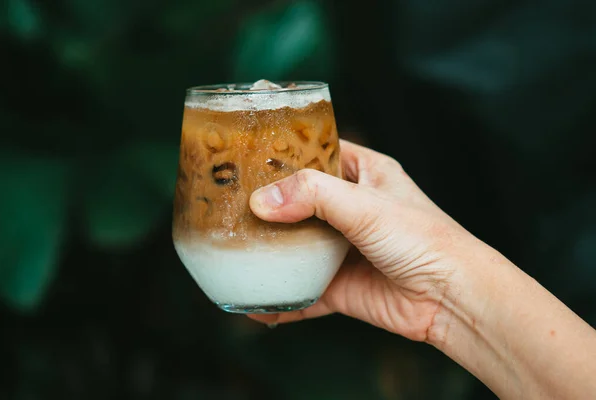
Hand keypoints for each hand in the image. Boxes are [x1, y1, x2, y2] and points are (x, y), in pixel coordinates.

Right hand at [248, 139, 476, 340]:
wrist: (450, 299)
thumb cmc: (424, 240)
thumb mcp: (366, 205)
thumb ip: (312, 196)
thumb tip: (261, 202)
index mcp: (363, 173)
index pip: (316, 150)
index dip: (284, 150)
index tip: (246, 151)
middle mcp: (350, 208)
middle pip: (298, 199)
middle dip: (267, 202)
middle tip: (227, 200)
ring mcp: (341, 247)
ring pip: (295, 244)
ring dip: (268, 248)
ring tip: (229, 246)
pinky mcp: (338, 284)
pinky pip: (300, 288)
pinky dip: (279, 296)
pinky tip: (253, 302)